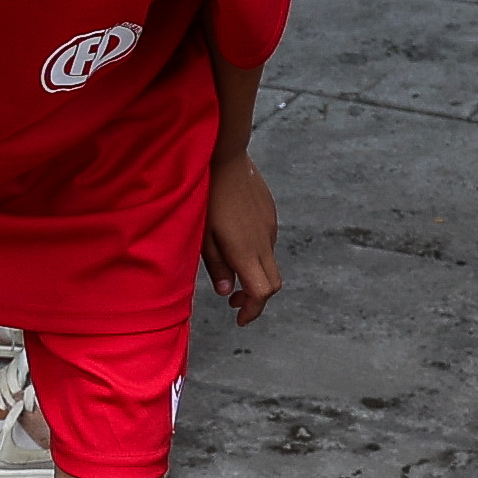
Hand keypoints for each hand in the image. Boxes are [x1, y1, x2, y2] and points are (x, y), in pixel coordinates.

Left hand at [203, 153, 280, 325]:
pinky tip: (236, 243)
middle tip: (234, 301)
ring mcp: (270, 227)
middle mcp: (264, 242)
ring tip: (230, 269)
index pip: (261, 293)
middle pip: (273, 283)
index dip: (252, 310)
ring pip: (270, 262)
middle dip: (256, 299)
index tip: (239, 318)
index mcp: (246, 251)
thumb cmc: (207, 197)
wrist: (225, 159)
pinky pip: (268, 242)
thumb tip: (226, 290)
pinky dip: (255, 254)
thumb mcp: (203, 237)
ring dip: (255, 274)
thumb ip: (216, 266)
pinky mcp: (271, 215)